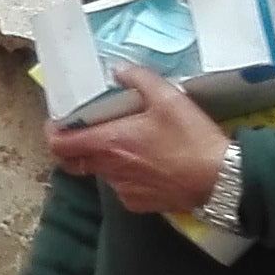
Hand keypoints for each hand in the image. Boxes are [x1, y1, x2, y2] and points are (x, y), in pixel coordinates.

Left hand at [48, 65, 232, 214]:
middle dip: (77, 145)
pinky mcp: (138, 204)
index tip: (60, 122)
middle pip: (75, 160)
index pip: (59, 145)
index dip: (54, 133)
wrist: (220, 179)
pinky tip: (147, 163)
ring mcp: (123, 189)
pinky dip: (126, 175)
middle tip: (91, 130)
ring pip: (100, 173)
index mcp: (109, 143)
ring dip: (106, 159)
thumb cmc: (192, 138)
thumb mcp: (169, 98)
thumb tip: (119, 70)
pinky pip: (122, 187)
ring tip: (129, 143)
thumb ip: (139, 79)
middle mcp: (109, 170)